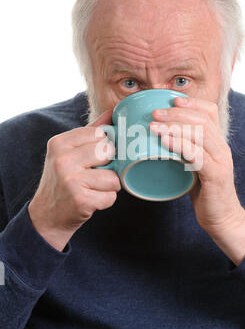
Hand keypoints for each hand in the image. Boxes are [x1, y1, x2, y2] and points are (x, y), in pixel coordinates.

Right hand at [28, 109, 120, 250]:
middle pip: (109, 151)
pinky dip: (106, 200)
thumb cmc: (62, 181)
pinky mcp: (81, 199)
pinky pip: (111, 196)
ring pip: (114, 176)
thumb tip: (112, 113)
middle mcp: (63, 159)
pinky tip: (92, 200)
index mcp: (60, 143)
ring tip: (93, 188)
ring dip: (109, 186)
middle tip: (95, 174)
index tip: (97, 157)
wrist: (46, 216)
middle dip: (109, 165)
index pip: (99, 134)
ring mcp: (71, 179)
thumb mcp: (68, 153)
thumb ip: (90, 133)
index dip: (105, 146)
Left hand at [150, 96, 244, 264]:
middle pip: (202, 120)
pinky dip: (180, 145)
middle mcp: (222, 148)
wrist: (222, 218)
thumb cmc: (204, 192)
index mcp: (217, 143)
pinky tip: (165, 141)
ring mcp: (220, 161)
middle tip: (155, 113)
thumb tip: (159, 139)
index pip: (210, 112)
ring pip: (200, 134)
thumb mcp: (195, 166)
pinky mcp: (216, 175)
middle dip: (176, 113)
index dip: (192, 103)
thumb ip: (185, 151)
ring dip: (174, 126)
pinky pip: (198, 155)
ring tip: (154, 125)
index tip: (172, 99)